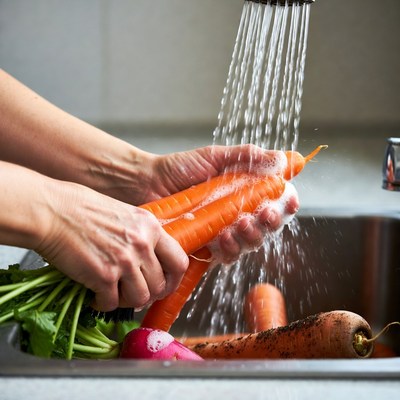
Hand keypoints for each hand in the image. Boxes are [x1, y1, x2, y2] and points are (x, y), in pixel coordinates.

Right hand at [37, 181, 188, 310]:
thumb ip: (142, 236)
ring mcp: (125, 261)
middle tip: (133, 293)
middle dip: (147, 294)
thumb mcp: (125, 214)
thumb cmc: (83, 209)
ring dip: (126, 301)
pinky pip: (111, 304)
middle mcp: (143, 244)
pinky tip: (94, 295)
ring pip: (140, 298)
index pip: (179, 261)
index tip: (164, 286)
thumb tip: (150, 261)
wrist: (52, 211)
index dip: (174, 280)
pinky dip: (103, 304)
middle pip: (160, 285)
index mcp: (151, 227)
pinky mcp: (104, 276)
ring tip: (113, 293)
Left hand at [138, 144, 298, 263]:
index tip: (288, 199)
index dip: (287, 203)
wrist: (149, 183)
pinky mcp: (207, 245)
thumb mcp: (215, 156)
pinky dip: (231, 248)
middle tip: (264, 213)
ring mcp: (223, 230)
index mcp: (244, 191)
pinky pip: (228, 255)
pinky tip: (222, 237)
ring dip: (252, 235)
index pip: (275, 201)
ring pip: (251, 242)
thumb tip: (282, 158)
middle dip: (271, 222)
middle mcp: (237, 213)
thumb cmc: (180, 168)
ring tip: (241, 224)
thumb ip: (248, 156)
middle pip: (267, 225)